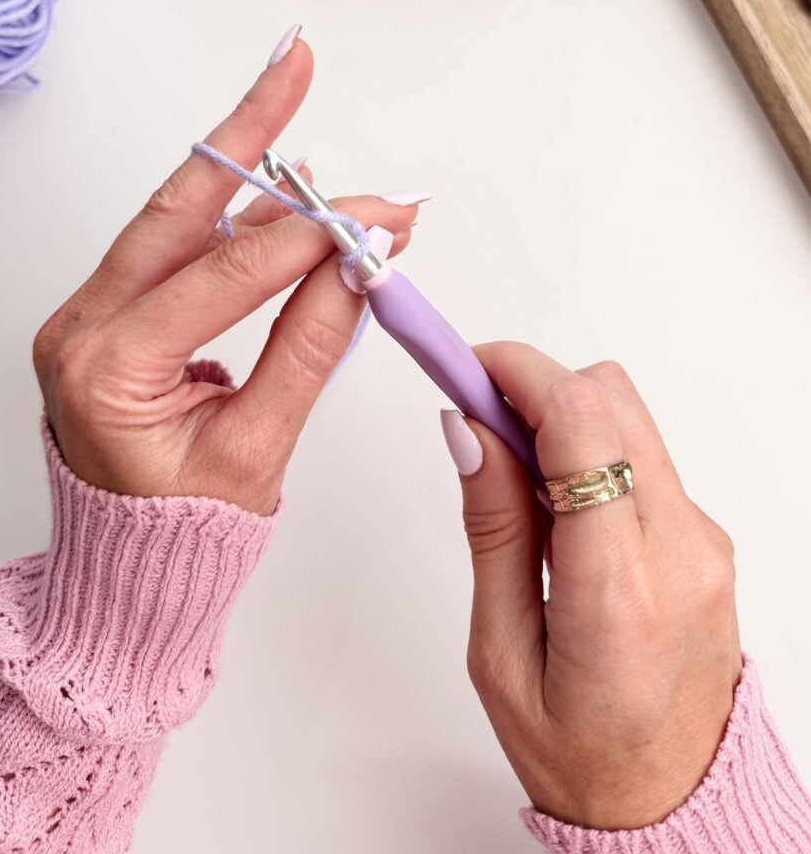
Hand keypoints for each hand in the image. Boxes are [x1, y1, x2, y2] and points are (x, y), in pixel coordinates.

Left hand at [33, 35, 419, 513]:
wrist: (126, 569)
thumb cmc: (181, 533)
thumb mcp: (257, 451)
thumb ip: (307, 348)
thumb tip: (358, 267)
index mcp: (107, 369)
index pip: (226, 277)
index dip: (312, 239)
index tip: (382, 216)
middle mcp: (83, 326)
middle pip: (178, 205)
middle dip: (246, 130)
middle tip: (293, 61)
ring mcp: (92, 315)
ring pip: (178, 218)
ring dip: (248, 173)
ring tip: (302, 122)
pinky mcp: (114, 314)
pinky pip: (177, 250)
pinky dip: (233, 221)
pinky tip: (280, 193)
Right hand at [441, 344, 742, 828]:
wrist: (673, 804)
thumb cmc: (583, 753)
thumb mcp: (502, 652)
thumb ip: (493, 529)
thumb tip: (472, 433)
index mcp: (620, 590)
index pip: (581, 427)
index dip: (517, 373)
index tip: (464, 366)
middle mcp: (680, 551)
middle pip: (611, 397)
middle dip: (532, 384)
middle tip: (474, 413)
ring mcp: (703, 540)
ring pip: (628, 417)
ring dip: (558, 414)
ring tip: (506, 463)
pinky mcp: (705, 537)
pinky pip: (643, 455)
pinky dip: (587, 447)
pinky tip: (548, 495)